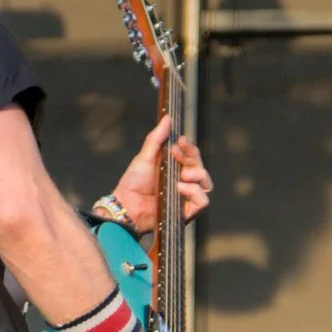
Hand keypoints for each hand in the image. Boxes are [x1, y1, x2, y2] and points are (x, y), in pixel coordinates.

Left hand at [111, 115, 212, 231]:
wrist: (125, 206)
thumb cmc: (133, 184)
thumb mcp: (144, 157)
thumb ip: (156, 138)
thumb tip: (167, 118)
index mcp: (176, 170)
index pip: (193, 156)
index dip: (189, 147)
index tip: (179, 141)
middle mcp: (184, 183)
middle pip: (201, 167)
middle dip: (192, 158)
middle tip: (176, 155)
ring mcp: (186, 198)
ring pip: (206, 184)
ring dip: (197, 174)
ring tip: (181, 175)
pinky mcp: (185, 213)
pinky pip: (202, 202)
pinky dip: (195, 192)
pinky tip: (181, 187)